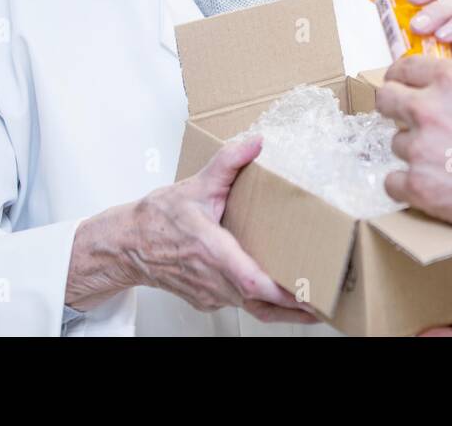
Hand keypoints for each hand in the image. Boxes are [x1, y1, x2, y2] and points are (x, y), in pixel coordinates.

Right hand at [92, 137, 316, 322]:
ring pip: (251, 308)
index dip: (278, 291)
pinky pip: (240, 305)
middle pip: (258, 303)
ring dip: (282, 310)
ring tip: (314, 305)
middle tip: (326, 304)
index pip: (249, 279)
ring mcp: (209, 293)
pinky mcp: (207, 299)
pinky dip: (263, 303)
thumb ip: (227, 162)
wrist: (126, 244)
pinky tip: (283, 295)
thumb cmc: (157, 218)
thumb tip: (256, 141)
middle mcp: (211, 278)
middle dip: (294, 308)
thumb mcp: (194, 184)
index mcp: (210, 250)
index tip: (305, 295)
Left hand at [378, 56, 451, 241]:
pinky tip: (433, 186)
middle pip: (387, 98)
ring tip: (444, 163)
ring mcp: (420, 148)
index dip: (401, 77)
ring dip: (414, 151)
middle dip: (394, 107)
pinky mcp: (417, 185)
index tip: (400, 85)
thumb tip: (442, 91)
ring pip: (396, 142)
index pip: (407, 67)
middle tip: (405, 119)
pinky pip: (392, 181)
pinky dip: (408, 185)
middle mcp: (431, 108)